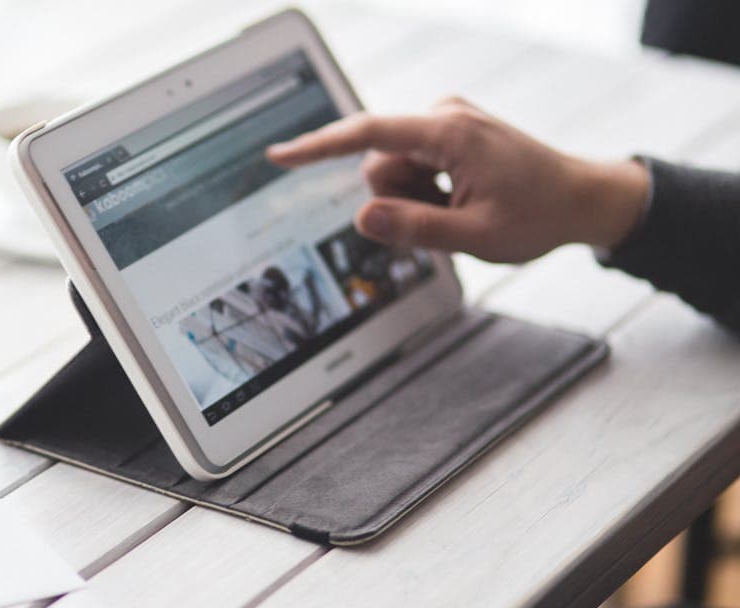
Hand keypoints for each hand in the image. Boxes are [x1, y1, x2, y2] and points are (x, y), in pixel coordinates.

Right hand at [266, 97, 649, 262]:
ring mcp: (448, 123)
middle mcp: (444, 116)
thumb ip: (415, 227)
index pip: (366, 136)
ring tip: (459, 209)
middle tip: (446, 217)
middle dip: (396, 198)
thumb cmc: (540, 215)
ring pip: (393, 169)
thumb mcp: (475, 235)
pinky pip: (413, 165)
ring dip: (413, 197)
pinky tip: (461, 199)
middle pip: (379, 163)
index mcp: (449, 133)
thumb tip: (362, 218)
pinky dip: (426, 190)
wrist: (585, 198)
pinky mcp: (451, 134)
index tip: (279, 156)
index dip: (317, 148)